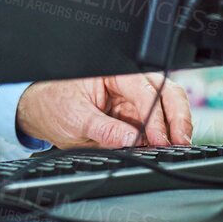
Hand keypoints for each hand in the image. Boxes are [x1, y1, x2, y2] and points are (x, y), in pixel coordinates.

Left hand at [15, 75, 192, 147]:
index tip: (159, 138)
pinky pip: (155, 124)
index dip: (155, 116)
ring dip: (175, 126)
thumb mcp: (74, 118)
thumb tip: (130, 140)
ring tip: (177, 146)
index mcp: (111, 73)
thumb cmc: (53, 104)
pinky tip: (164, 147)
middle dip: (178, 115)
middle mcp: (125, 83)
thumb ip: (103, 129)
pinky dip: (164, 135)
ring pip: (166, 106)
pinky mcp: (133, 117)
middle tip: (181, 141)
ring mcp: (131, 100)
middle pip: (164, 91)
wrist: (41, 113)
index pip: (143, 89)